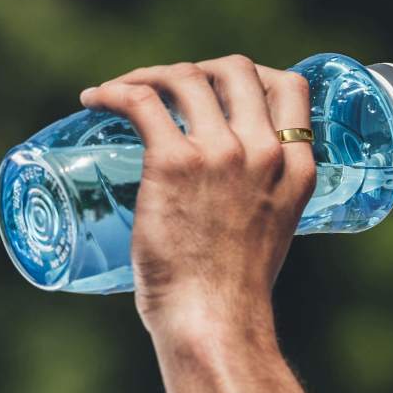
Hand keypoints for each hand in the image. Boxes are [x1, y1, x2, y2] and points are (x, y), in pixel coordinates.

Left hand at [79, 56, 315, 335]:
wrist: (216, 323)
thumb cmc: (234, 296)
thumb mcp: (272, 234)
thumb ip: (259, 202)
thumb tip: (220, 197)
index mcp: (297, 169)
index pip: (290, 87)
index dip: (255, 75)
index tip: (224, 88)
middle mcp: (263, 151)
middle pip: (235, 69)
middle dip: (199, 69)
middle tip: (168, 91)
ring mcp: (220, 153)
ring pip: (185, 76)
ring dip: (151, 74)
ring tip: (123, 92)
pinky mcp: (173, 162)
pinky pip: (139, 101)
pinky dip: (113, 91)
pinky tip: (95, 99)